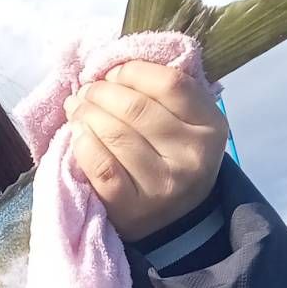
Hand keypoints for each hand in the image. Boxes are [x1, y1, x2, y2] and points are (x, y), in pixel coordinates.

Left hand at [63, 60, 227, 242]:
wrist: (175, 221)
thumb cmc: (173, 158)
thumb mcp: (187, 124)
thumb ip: (162, 94)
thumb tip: (110, 67)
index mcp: (210, 126)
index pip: (170, 83)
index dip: (133, 72)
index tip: (113, 73)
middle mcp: (192, 156)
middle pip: (136, 108)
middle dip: (101, 92)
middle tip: (87, 91)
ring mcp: (163, 186)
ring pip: (115, 134)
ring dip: (86, 114)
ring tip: (76, 108)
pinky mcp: (133, 209)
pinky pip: (101, 166)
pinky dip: (82, 144)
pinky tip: (76, 134)